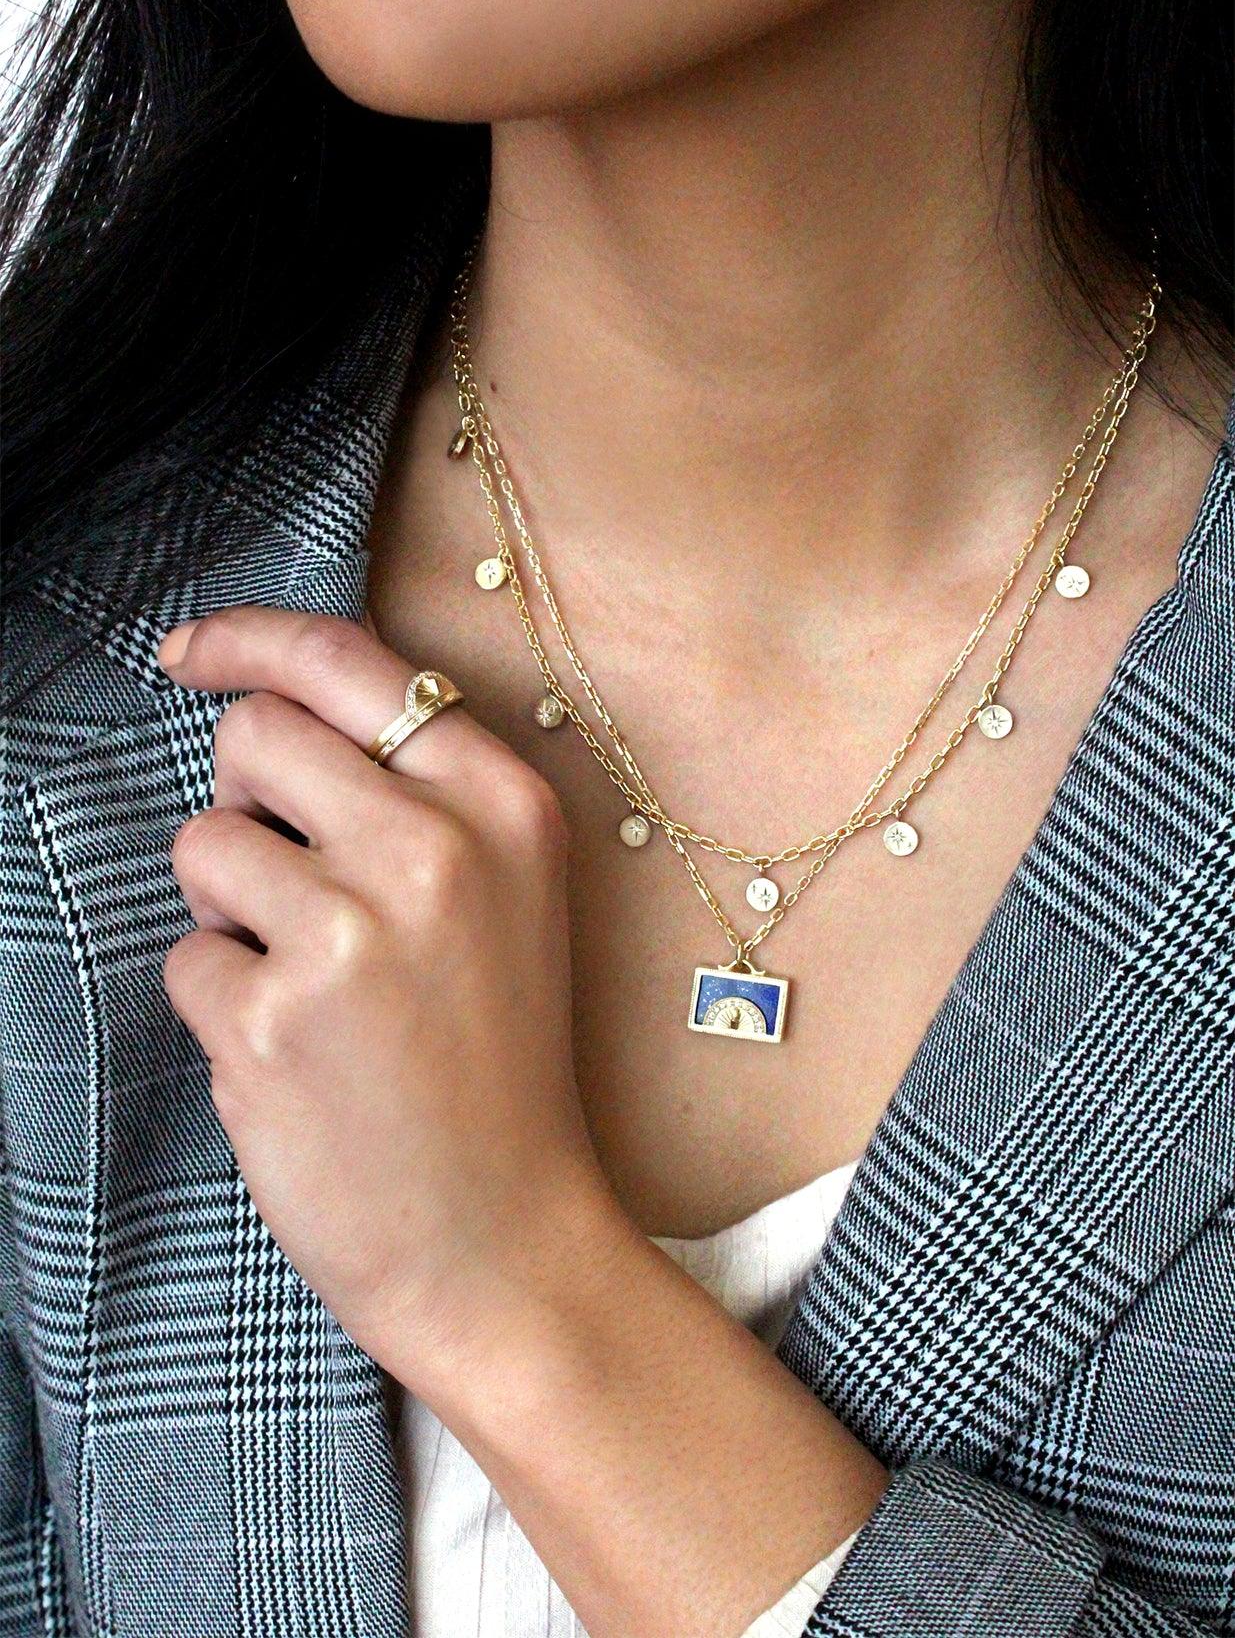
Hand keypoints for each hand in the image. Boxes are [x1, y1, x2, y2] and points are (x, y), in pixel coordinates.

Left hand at [157, 603, 620, 1377]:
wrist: (505, 1240)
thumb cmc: (495, 1063)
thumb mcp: (507, 895)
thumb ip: (413, 793)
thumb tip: (260, 715)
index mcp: (504, 804)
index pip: (347, 660)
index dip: (249, 641)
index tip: (188, 653)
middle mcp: (434, 847)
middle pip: (255, 736)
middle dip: (246, 800)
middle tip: (295, 888)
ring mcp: (351, 932)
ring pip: (204, 842)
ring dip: (230, 909)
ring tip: (312, 986)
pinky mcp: (271, 1018)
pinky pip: (187, 958)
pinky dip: (222, 1003)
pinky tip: (299, 1060)